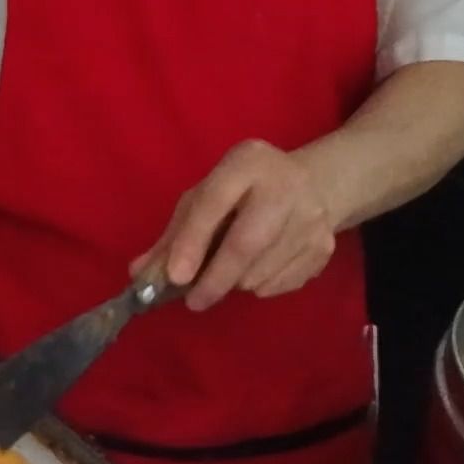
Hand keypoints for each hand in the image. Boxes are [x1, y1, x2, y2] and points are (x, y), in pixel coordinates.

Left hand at [136, 140, 337, 309]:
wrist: (316, 185)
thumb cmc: (246, 191)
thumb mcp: (208, 196)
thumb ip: (175, 234)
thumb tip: (140, 276)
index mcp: (247, 162)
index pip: (214, 201)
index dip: (192, 241)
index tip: (175, 277)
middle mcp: (285, 185)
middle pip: (246, 243)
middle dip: (215, 279)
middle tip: (194, 301)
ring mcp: (311, 218)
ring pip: (261, 272)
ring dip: (235, 284)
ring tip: (229, 273)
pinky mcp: (323, 248)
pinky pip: (280, 285)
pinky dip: (259, 286)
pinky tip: (259, 267)